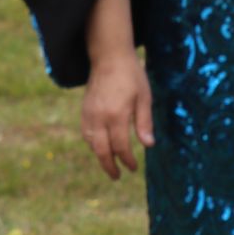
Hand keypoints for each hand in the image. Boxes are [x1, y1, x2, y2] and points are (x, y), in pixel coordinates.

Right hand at [81, 55, 153, 180]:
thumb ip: (144, 122)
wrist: (109, 57)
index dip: (127, 160)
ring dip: (100, 156)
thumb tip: (149, 145)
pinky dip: (93, 144)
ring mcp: (89, 114)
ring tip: (110, 164)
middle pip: (102, 150)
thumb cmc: (132, 76)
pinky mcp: (84, 110)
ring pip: (92, 144)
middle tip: (117, 177)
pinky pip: (86, 133)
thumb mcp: (144, 97)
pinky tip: (100, 147)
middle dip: (109, 166)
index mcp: (117, 115)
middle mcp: (100, 117)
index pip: (121, 146)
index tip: (133, 168)